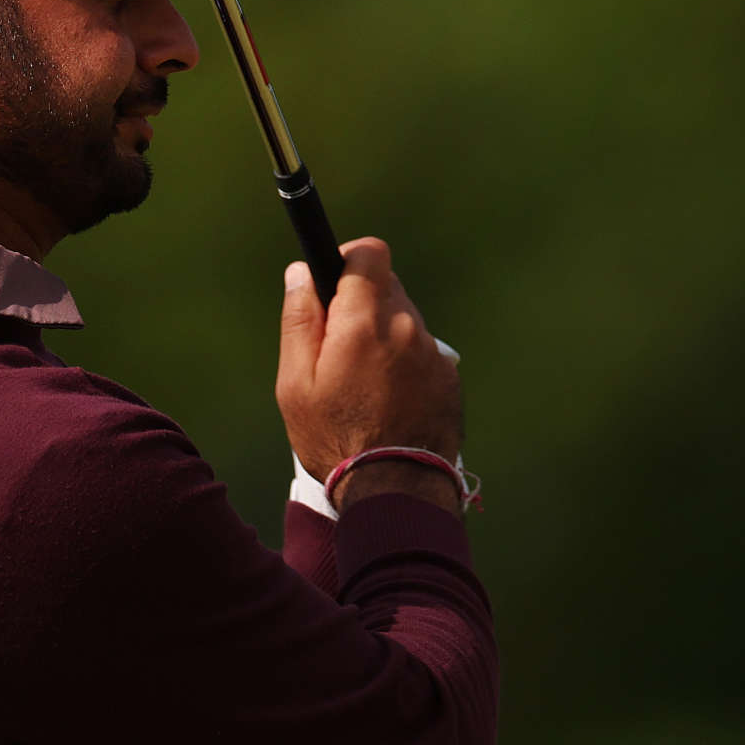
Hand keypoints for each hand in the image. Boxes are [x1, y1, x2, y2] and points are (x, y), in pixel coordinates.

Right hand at [276, 238, 462, 506]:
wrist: (396, 491)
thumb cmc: (336, 440)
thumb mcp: (296, 384)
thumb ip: (300, 320)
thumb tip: (301, 272)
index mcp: (364, 323)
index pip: (369, 254)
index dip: (348, 259)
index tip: (332, 284)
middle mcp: (406, 328)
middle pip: (385, 287)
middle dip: (360, 305)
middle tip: (338, 349)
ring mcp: (433, 353)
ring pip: (404, 321)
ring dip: (384, 336)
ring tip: (363, 385)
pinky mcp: (449, 377)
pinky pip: (421, 352)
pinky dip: (404, 363)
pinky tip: (388, 400)